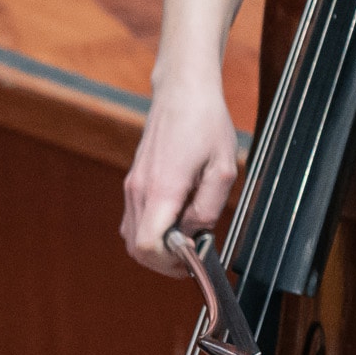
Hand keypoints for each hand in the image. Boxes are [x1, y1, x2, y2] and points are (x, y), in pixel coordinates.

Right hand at [120, 76, 241, 275]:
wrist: (182, 92)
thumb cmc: (205, 123)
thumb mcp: (223, 168)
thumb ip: (209, 208)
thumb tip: (195, 234)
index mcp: (162, 189)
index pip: (148, 246)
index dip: (170, 262)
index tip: (194, 257)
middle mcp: (139, 190)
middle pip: (137, 249)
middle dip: (164, 261)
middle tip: (193, 256)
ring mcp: (132, 186)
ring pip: (132, 237)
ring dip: (157, 247)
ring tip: (188, 238)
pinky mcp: (133, 181)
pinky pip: (134, 220)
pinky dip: (151, 231)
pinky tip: (176, 221)